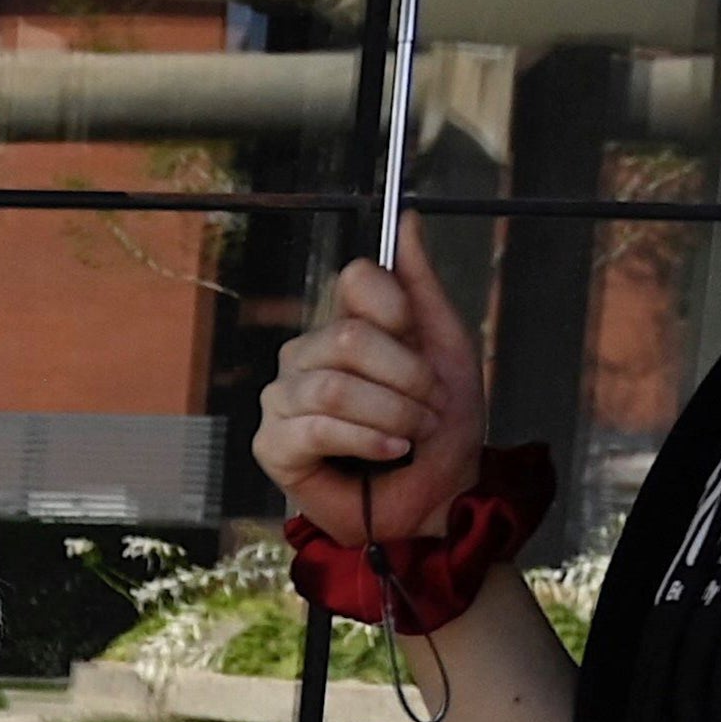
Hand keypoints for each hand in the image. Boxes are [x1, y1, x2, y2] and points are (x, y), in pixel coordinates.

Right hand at [254, 218, 489, 544]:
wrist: (438, 500)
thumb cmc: (442, 432)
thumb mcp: (448, 350)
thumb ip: (423, 287)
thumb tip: (409, 221)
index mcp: (344, 326)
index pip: (355, 280)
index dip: (396, 309)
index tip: (421, 344)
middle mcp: (305, 355)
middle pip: (346, 336)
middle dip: (405, 377)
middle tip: (429, 409)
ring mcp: (282, 400)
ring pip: (333, 385)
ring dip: (391, 414)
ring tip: (412, 435)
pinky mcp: (273, 446)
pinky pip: (314, 426)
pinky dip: (364, 439)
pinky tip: (388, 451)